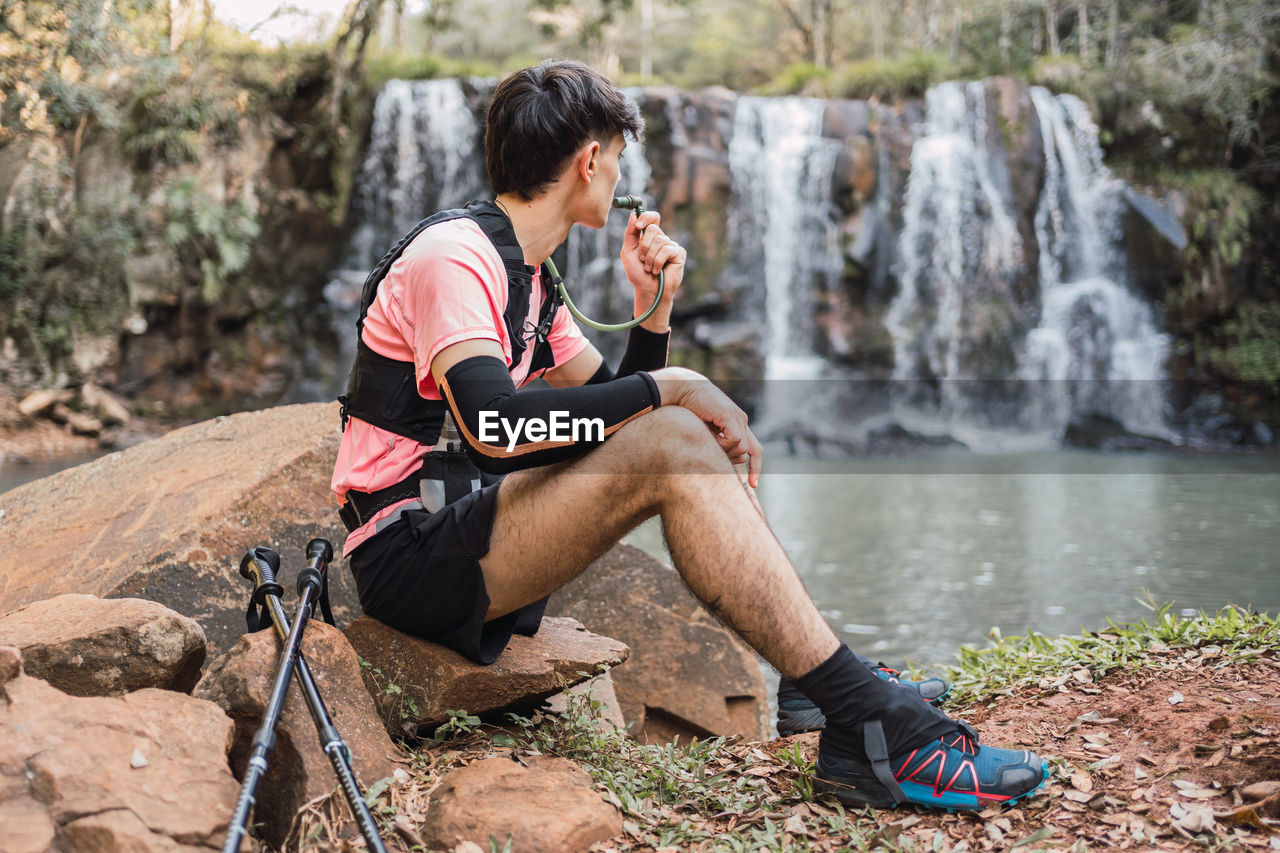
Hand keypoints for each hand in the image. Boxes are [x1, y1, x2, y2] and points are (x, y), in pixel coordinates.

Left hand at [620, 210, 684, 328]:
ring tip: (649, 268)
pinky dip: (658, 262)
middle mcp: (662, 239)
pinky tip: (657, 271)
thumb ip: (630, 233)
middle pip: (653, 229)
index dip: (646, 217)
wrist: (648, 290)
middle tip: (642, 260)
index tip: (638, 226)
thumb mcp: (628, 252)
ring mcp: (672, 246)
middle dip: (644, 246)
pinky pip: (666, 250)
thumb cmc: (638, 274)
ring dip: (650, 258)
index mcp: (650, 237)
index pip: (652, 218)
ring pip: (659, 241)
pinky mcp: (679, 254)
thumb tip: (633, 215)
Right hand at [649, 366, 762, 486]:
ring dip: (724, 451)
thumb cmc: (689, 409)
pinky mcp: (730, 417)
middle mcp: (741, 420)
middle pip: (752, 451)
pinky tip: (709, 438)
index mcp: (737, 423)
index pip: (754, 449)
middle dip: (736, 461)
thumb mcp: (706, 431)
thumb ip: (716, 443)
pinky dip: (722, 445)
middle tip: (719, 461)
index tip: (753, 485)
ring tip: (708, 442)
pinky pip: (735, 441)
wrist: (683, 388)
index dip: (755, 467)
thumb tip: (720, 464)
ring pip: (741, 449)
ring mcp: (738, 418)